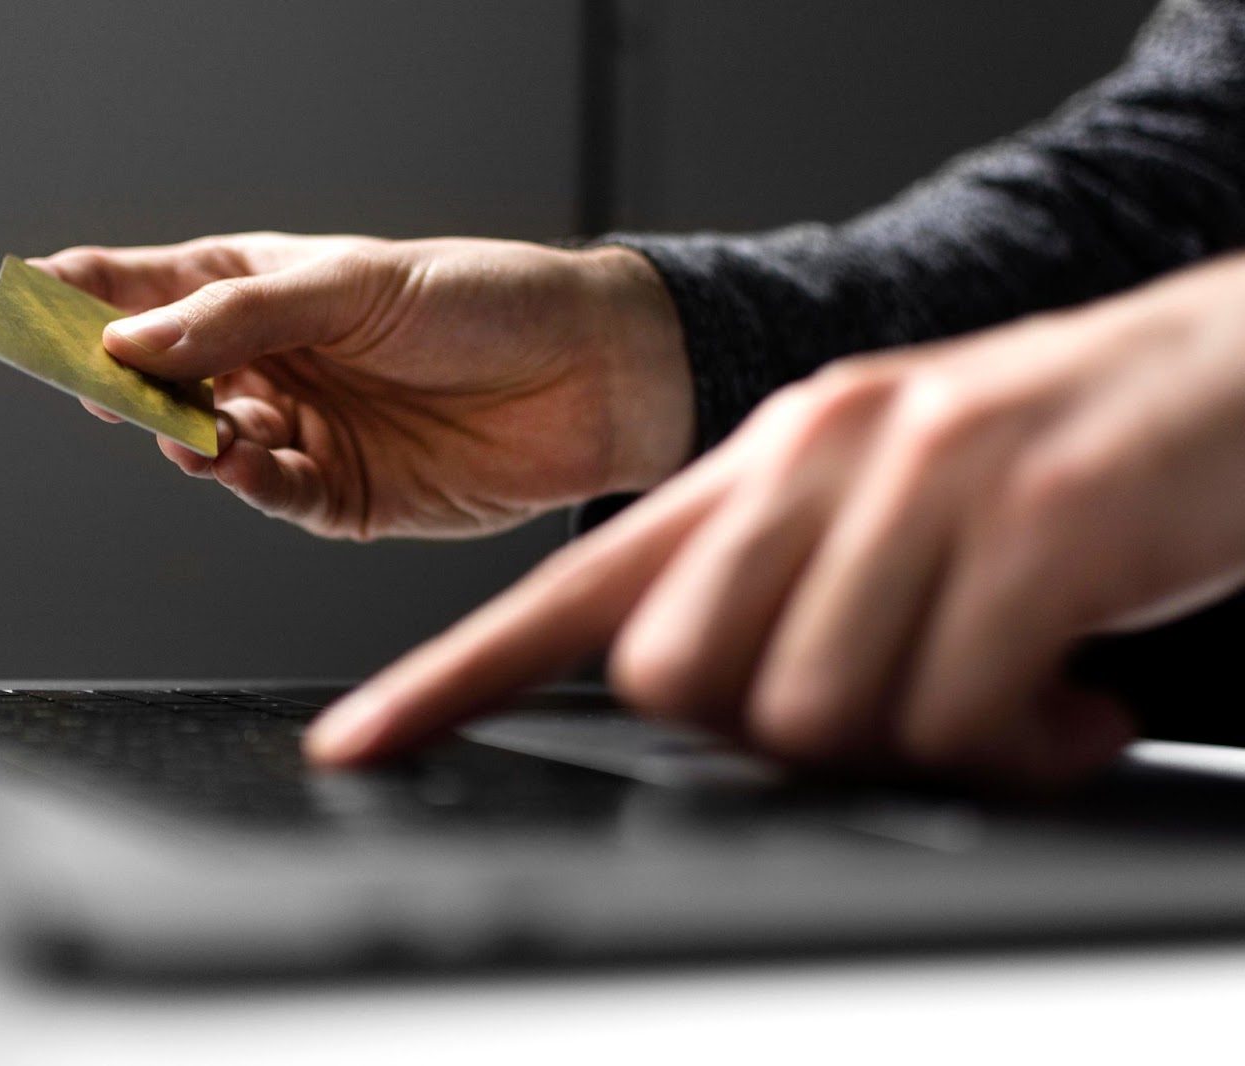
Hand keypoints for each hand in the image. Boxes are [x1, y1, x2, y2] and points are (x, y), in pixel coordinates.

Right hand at [29, 234, 691, 538]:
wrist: (591, 375)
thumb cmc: (483, 300)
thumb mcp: (355, 284)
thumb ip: (239, 315)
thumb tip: (129, 340)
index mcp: (264, 289)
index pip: (150, 289)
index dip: (86, 297)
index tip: (28, 303)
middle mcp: (271, 362)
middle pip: (163, 376)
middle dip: (125, 382)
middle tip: (94, 384)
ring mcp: (301, 429)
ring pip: (205, 441)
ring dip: (185, 436)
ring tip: (185, 429)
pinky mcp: (338, 494)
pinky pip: (268, 491)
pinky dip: (245, 479)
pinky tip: (238, 458)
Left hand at [304, 252, 1244, 785]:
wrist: (1223, 374)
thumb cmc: (1039, 465)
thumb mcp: (876, 511)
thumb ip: (776, 597)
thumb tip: (718, 717)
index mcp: (755, 465)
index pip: (567, 592)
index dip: (451, 679)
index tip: (362, 743)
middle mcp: (813, 458)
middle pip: (678, 677)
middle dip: (770, 736)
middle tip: (891, 706)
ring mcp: (920, 484)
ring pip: (811, 712)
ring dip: (917, 742)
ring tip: (1005, 698)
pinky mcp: (1035, 523)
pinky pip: (956, 713)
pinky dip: (1015, 744)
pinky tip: (1070, 700)